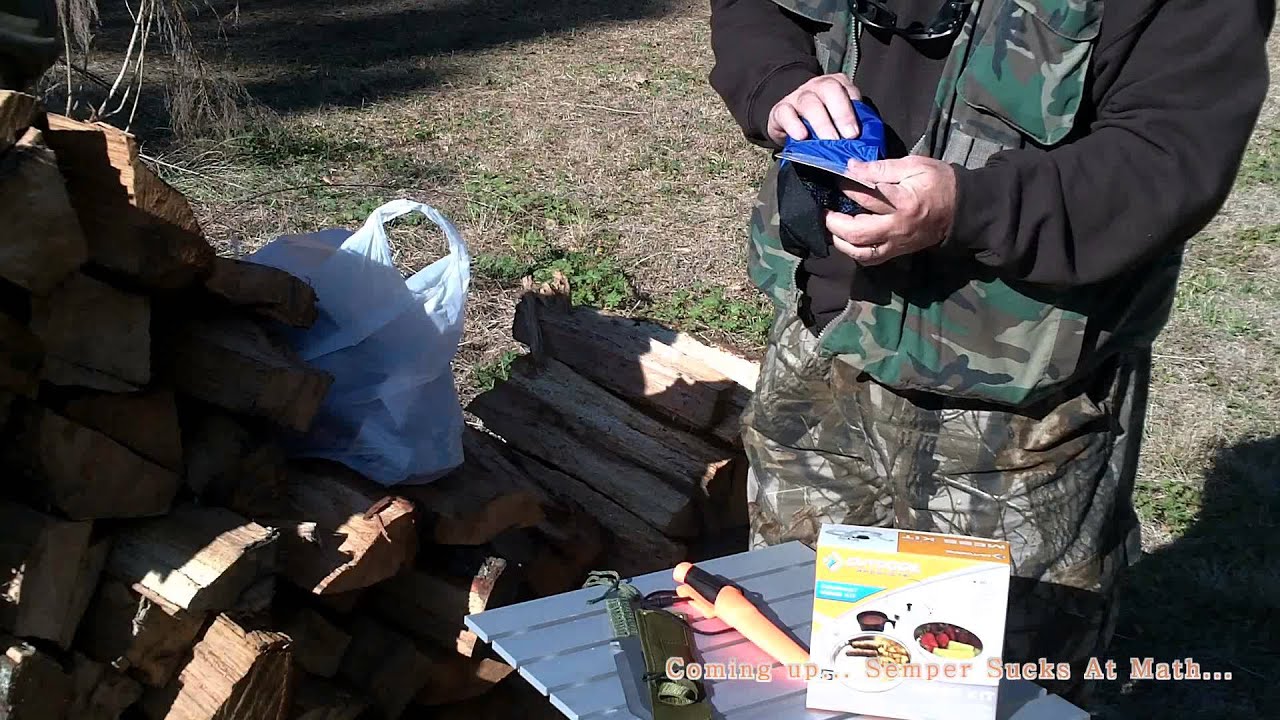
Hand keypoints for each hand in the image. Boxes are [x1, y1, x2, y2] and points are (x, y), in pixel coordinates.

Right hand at [767, 73, 861, 144]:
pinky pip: (785, 113)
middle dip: (842, 114)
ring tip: (829, 140)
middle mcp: (817, 86)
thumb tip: (867, 142)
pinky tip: (801, 136)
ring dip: (821, 122)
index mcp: (836, 85)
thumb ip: (851, 124)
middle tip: (849, 136)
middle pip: (830, 90)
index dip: (854, 110)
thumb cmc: (820, 122)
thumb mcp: (838, 120)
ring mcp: (797, 96)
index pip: (848, 90)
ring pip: (809, 102)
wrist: (789, 120)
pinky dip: (794, 125)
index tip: (858, 132)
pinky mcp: (780, 110)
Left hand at [824, 157, 957, 264]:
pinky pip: (870, 259)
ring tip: (831, 227)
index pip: (866, 196)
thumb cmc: (939, 182)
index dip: (847, 186)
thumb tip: (851, 167)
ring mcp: (896, 243)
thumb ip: (882, 167)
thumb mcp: (914, 165)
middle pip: (857, 232)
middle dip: (834, 223)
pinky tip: (847, 240)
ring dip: (840, 242)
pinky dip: (854, 251)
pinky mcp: (897, 252)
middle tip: (824, 211)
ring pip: (861, 252)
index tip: (838, 176)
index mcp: (903, 202)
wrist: (962, 209)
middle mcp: (897, 227)